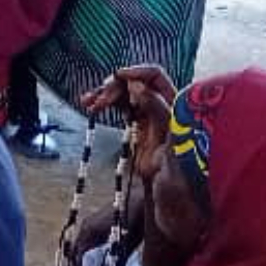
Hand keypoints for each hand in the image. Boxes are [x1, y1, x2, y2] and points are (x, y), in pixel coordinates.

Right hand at [70, 187, 145, 265]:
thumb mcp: (126, 247)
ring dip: (85, 263)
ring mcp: (88, 223)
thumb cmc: (137, 222)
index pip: (78, 259)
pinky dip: (89, 254)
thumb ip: (116, 265)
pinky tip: (102, 263)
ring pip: (80, 248)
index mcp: (89, 231)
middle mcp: (85, 226)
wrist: (142, 200)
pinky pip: (86, 242)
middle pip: (75, 254)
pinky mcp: (95, 222)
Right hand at [83, 64, 175, 178]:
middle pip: (134, 83)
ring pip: (123, 92)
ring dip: (104, 93)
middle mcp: (160, 104)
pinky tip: (90, 105)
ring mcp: (147, 112)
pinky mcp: (136, 122)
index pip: (155, 77)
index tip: (117, 76)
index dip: (137, 72)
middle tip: (98, 101)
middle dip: (114, 87)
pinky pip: (118, 104)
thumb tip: (136, 86)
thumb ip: (157, 113)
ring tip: (88, 102)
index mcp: (173, 106)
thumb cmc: (177, 172)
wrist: (171, 193)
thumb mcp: (169, 144)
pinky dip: (104, 102)